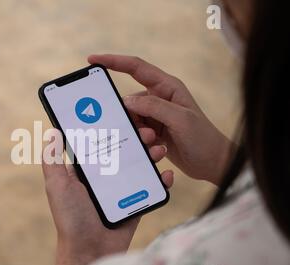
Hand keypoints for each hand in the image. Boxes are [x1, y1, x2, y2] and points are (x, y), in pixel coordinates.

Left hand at [42, 131, 172, 264]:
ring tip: (159, 150)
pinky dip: (160, 180)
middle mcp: (104, 177)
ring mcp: (121, 189)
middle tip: (148, 133)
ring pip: (140, 166)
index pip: (100, 143)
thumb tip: (52, 131)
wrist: (90, 252)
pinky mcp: (135, 202)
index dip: (112, 128)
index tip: (125, 116)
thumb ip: (52, 159)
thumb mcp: (57, 185)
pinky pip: (150, 188)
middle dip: (137, 139)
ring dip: (151, 155)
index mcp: (85, 170)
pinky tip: (166, 174)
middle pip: (124, 151)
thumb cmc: (70, 218)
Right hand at [89, 54, 233, 184]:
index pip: (136, 68)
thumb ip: (153, 107)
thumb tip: (126, 101)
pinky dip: (142, 142)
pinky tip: (157, 149)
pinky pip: (137, 133)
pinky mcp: (154, 132)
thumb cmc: (203, 138)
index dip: (114, 61)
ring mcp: (156, 116)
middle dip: (129, 116)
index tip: (93, 60)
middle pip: (130, 101)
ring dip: (138, 133)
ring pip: (131, 119)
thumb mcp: (180, 119)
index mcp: (167, 87)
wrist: (213, 164)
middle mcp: (160, 99)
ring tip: (155, 143)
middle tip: (142, 131)